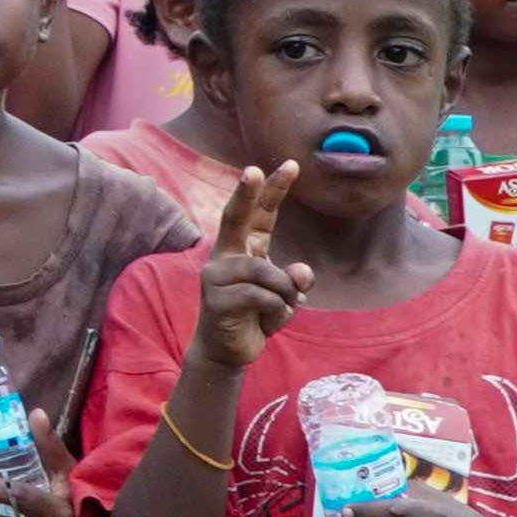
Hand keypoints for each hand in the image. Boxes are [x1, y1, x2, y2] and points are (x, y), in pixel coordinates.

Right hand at [191, 161, 319, 370]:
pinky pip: (261, 296)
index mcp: (242, 249)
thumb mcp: (284, 296)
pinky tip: (267, 321)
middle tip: (252, 170)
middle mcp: (224, 256)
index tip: (291, 164)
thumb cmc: (255, 315)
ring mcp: (216, 276)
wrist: (227, 351)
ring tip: (282, 308)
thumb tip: (300, 273)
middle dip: (246, 194)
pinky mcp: (216, 299)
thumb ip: (293, 280)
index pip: (259, 215)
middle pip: (235, 218)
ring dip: (284, 293)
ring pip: (265, 272)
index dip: (273, 190)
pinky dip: (276, 310)